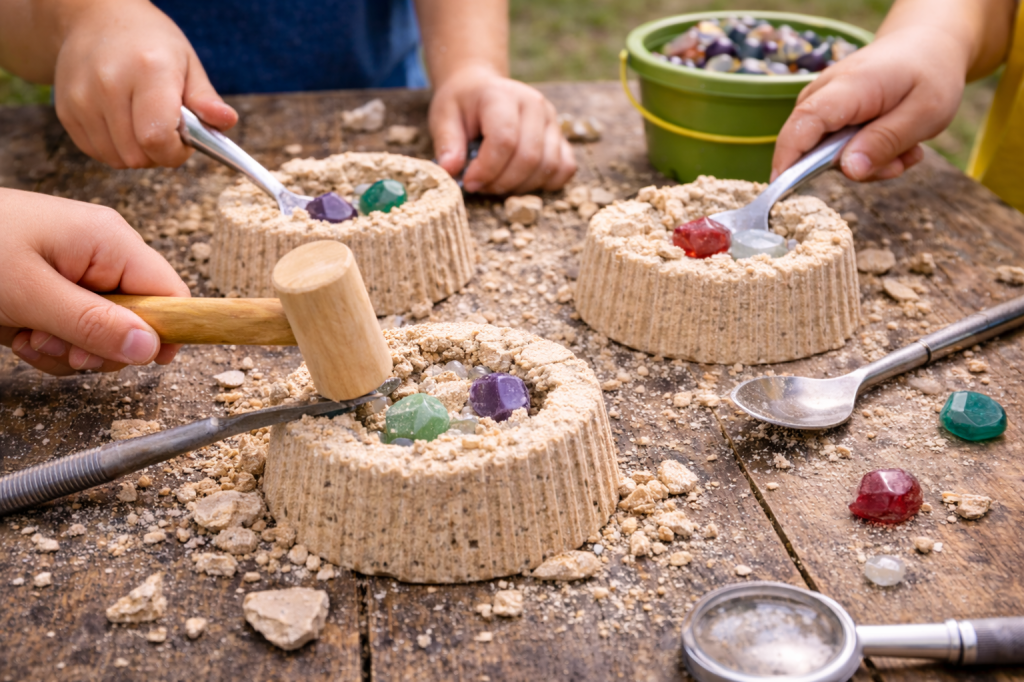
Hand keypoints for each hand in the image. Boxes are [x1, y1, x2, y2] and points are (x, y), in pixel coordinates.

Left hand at [0, 189, 188, 375]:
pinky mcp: (53, 295)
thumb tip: (151, 347)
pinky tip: (20, 336)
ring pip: (104, 336)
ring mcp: (76, 277)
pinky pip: (74, 335)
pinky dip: (49, 347)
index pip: (171, 293)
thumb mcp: (27, 291)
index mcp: (108, 240)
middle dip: (100, 346)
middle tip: (61, 347)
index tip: (136, 361)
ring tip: (28, 337)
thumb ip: (92, 321)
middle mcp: (100, 256)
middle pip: (139, 322)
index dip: (164, 332)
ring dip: (68, 351)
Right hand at [53, 0, 236, 168]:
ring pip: (118, 159)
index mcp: (148, 70)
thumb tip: (226, 121)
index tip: (184, 142)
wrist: (95, 19)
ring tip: (143, 122)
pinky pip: (97, 152)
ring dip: (138, 152)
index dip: (175, 153)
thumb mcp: (187, 63)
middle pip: (138, 155)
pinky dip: (115, 148)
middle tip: (166, 129)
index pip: (157, 138)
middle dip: (160, 153)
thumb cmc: (150, 43)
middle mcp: (109, 84)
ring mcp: (81, 98)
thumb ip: (206, 99)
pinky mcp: (66, 110)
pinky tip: (122, 122)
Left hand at [430, 64, 576, 193]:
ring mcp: (552, 120)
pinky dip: (545, 183)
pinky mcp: (561, 136)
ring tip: (496, 183)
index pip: (504, 140)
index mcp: (502, 96)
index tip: (469, 182)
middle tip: (480, 186)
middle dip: (502, 183)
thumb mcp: (443, 117)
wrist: (480, 89)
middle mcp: (534, 105)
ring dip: (521, 186)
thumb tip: (451, 170)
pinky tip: (521, 181)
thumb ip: (447, 143)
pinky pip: (565, 168)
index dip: (487, 170)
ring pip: (548, 166)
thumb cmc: (462, 105)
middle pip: (529, 158)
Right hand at [771, 26, 967, 182]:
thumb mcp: (925, 113)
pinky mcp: (827, 114)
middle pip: (809, 145)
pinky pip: (834, 148)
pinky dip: (865, 154)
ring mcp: (822, 103)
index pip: (805, 122)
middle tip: (898, 165)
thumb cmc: (929, 74)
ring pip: (824, 152)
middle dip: (850, 168)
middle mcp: (824, 92)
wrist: (926, 45)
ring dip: (866, 162)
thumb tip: (849, 171)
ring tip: (905, 150)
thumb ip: (886, 142)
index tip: (783, 188)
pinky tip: (896, 144)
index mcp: (849, 86)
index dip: (789, 158)